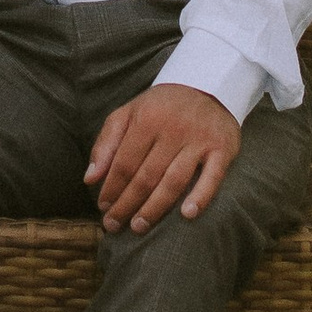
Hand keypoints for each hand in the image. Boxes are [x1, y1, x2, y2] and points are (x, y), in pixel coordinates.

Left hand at [84, 80, 240, 231]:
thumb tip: (89, 179)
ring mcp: (199, 140)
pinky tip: (187, 214)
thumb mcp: (129, 114)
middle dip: (127, 204)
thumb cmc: (161, 107)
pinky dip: (200, 196)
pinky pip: (212, 177)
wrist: (207, 85)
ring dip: (155, 207)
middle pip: (146, 175)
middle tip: (114, 225)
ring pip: (174, 180)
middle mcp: (173, 129)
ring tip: (138, 226)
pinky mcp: (222, 148)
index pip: (124, 162)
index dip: (111, 188)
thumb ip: (106, 143)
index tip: (103, 208)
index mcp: (146, 119)